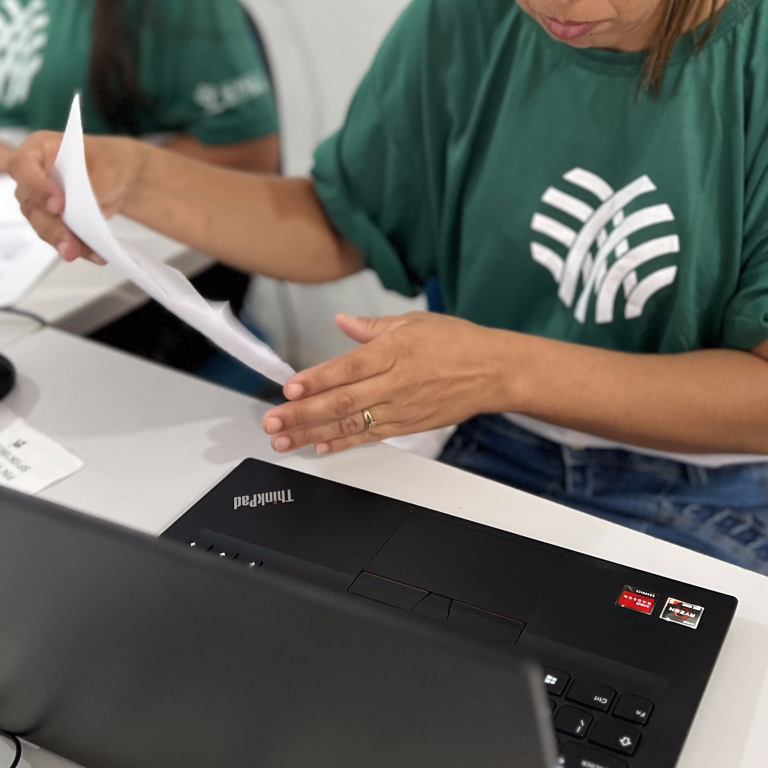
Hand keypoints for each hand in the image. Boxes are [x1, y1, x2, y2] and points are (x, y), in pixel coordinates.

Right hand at [7, 130, 146, 262]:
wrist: (119, 175)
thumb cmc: (107, 158)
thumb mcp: (105, 162)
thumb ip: (86, 181)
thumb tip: (75, 205)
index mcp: (38, 148)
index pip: (22, 165)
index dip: (36, 187)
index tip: (58, 205)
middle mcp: (32, 175)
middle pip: (30, 204)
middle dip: (51, 227)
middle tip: (68, 244)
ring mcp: (39, 200)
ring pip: (42, 225)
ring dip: (61, 242)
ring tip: (79, 253)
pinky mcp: (51, 220)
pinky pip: (59, 236)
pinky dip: (77, 247)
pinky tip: (95, 254)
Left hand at [262, 312, 519, 454]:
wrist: (494, 371)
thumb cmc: (458, 343)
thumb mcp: (414, 321)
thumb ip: (373, 325)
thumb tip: (343, 322)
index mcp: (395, 351)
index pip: (348, 368)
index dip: (317, 380)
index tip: (290, 388)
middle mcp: (395, 382)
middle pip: (342, 401)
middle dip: (303, 413)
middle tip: (273, 420)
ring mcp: (401, 408)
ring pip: (350, 423)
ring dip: (314, 433)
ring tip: (284, 439)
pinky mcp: (408, 425)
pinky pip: (370, 436)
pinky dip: (343, 443)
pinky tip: (320, 446)